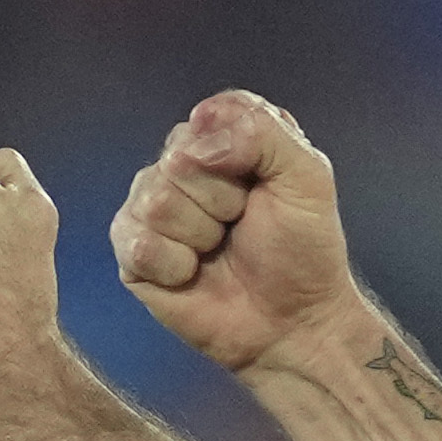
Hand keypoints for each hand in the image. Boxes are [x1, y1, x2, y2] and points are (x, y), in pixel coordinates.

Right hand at [109, 91, 362, 377]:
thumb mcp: (307, 177)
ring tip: (220, 249)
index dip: (240, 155)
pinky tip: (194, 274)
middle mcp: (181, 166)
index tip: (264, 187)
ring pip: (156, 201)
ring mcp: (151, 208)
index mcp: (223, 139)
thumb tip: (196, 134)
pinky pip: (138, 244)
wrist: (294, 323)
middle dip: (222, 200)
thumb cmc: (303, 252)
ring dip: (201, 235)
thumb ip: (263, 131)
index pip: (209, 118)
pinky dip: (176, 266)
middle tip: (242, 225)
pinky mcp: (134, 253)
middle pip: (178, 160)